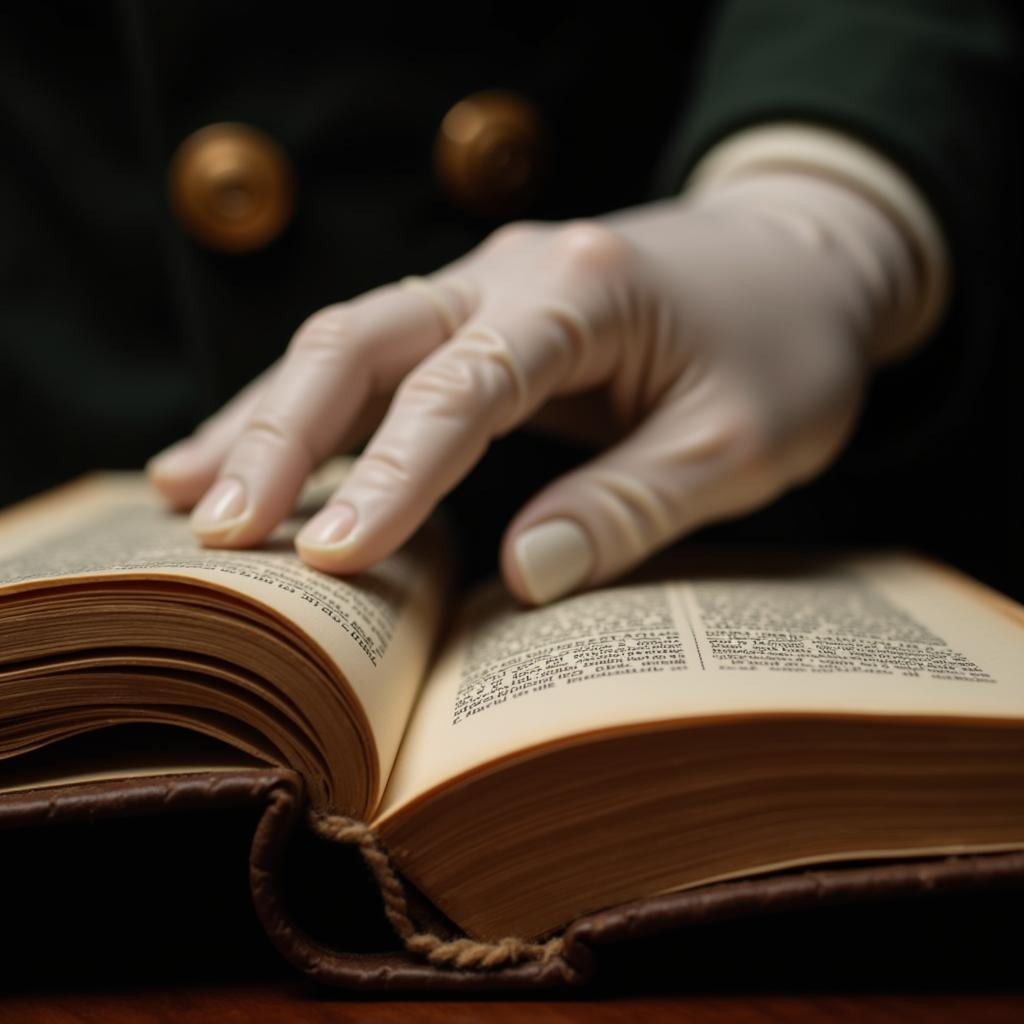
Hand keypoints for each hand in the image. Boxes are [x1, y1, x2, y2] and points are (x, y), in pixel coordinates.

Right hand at [148, 171, 920, 602]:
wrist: (802, 259)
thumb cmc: (787, 350)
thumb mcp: (740, 442)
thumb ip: (630, 505)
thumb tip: (521, 579)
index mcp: (581, 290)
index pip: (460, 387)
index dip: (392, 476)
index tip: (333, 561)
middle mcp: (512, 269)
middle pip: (361, 339)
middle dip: (282, 436)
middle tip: (219, 533)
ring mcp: (487, 282)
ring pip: (347, 340)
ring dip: (269, 419)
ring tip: (188, 496)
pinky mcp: (480, 313)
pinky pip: (377, 358)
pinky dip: (310, 411)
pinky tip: (249, 455)